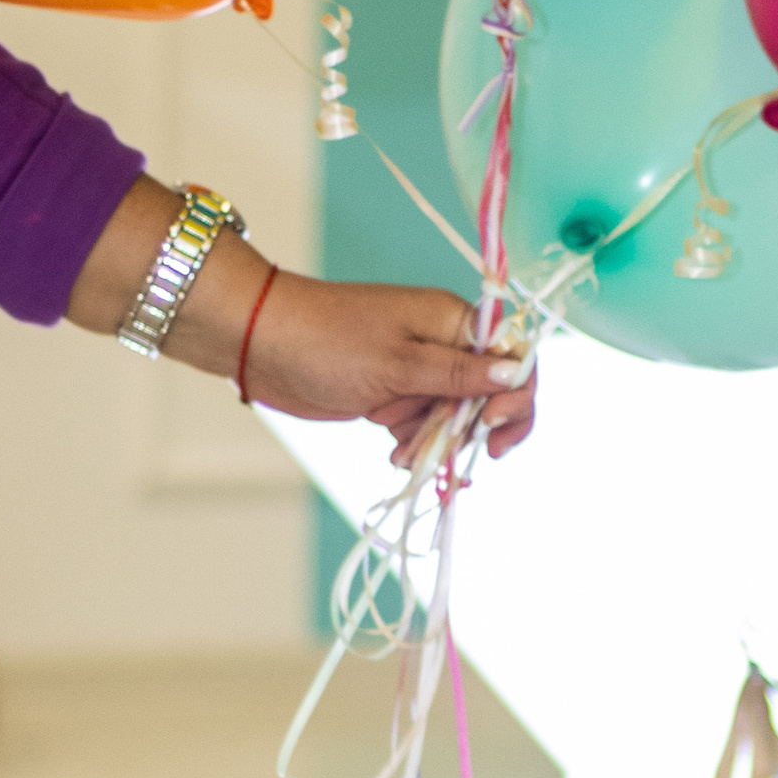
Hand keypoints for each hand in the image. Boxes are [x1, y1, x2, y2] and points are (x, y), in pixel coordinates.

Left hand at [235, 270, 537, 467]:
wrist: (261, 345)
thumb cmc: (326, 341)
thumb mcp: (399, 362)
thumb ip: (459, 375)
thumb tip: (516, 374)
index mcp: (454, 321)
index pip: (514, 357)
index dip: (515, 395)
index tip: (492, 426)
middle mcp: (445, 344)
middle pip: (492, 394)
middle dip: (478, 427)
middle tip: (468, 455)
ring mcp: (420, 371)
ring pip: (458, 418)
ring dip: (441, 443)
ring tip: (405, 453)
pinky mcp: (396, 395)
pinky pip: (426, 427)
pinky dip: (417, 445)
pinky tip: (396, 454)